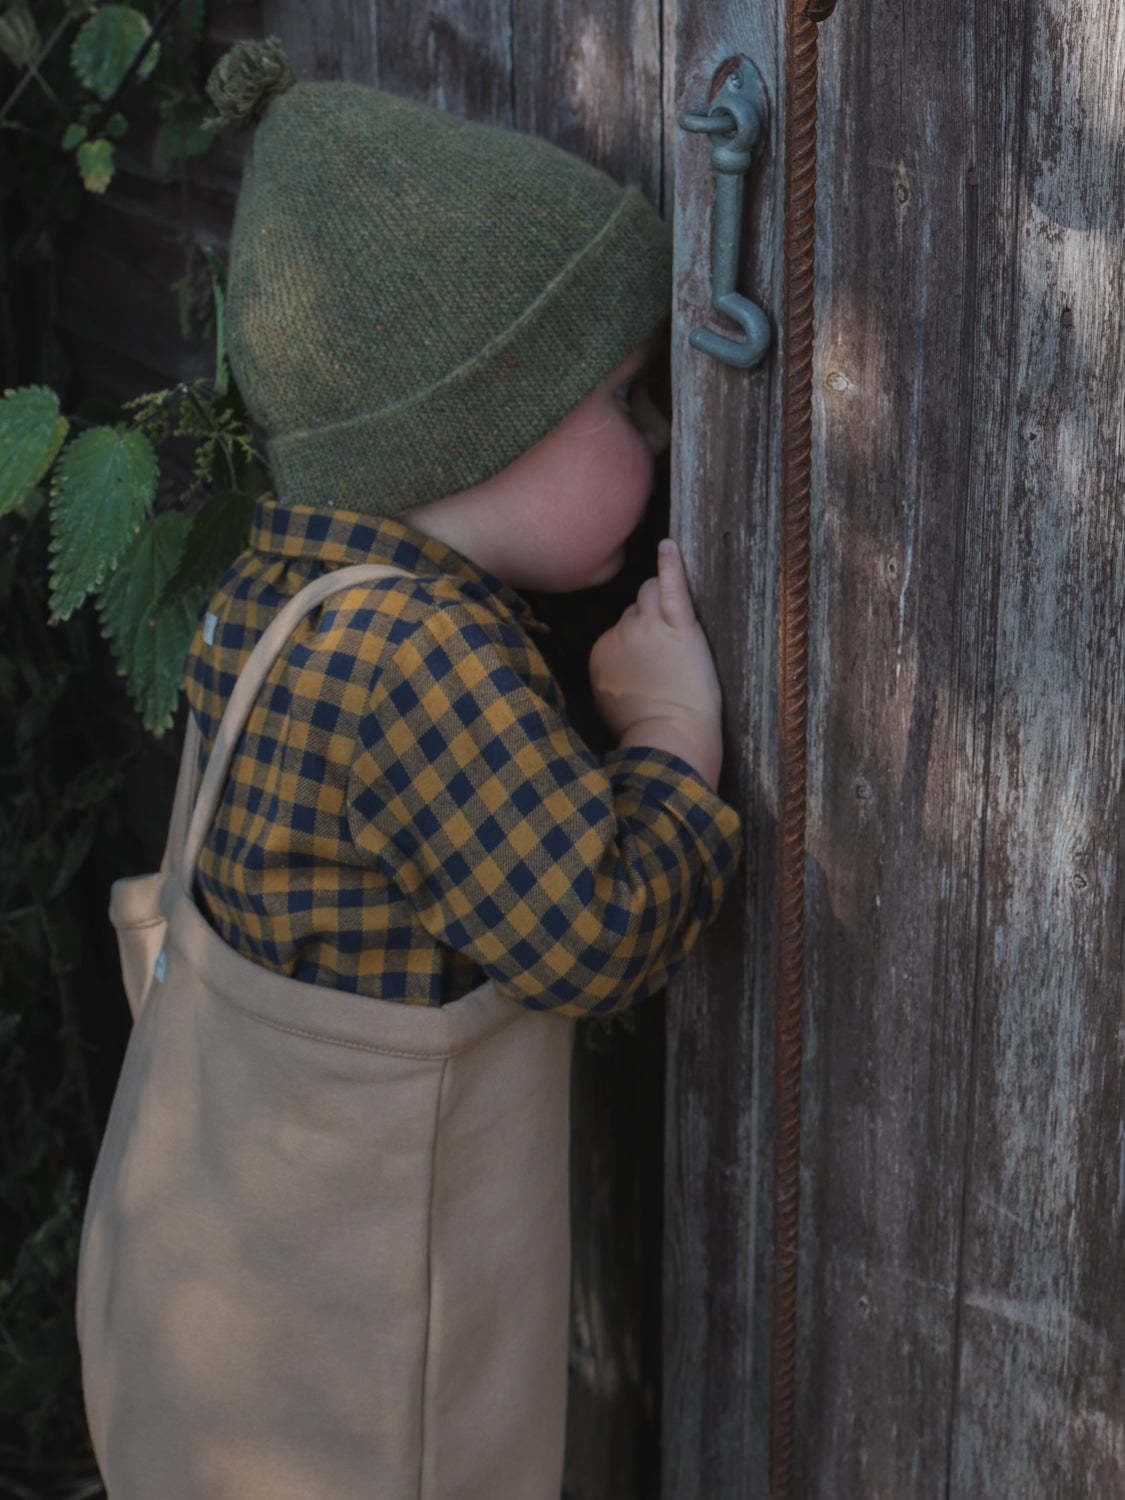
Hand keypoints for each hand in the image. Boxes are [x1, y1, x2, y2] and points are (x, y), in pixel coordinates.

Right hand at [588, 539, 723, 788]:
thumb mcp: (611, 701)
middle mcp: (619, 634)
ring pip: (650, 592)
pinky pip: (672, 585)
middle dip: (652, 620)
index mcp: (602, 653)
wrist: (670, 737)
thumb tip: (620, 663)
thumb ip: (611, 674)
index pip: (619, 627)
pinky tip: (670, 545)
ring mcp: (648, 628)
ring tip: (680, 626)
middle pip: (635, 608)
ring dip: (664, 601)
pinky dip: (671, 563)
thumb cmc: (647, 728)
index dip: (640, 641)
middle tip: (671, 650)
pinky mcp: (679, 626)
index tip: (654, 663)